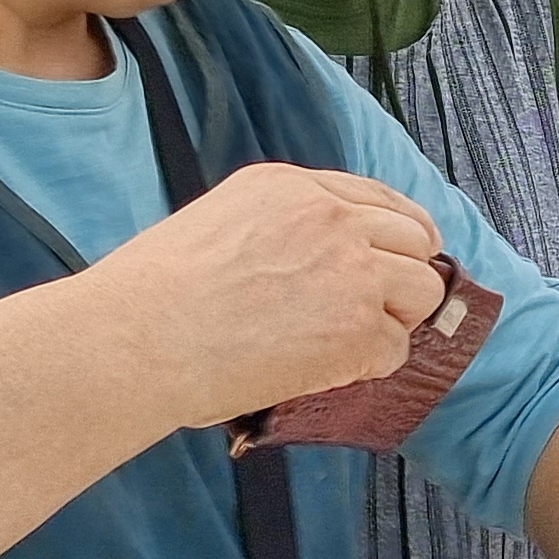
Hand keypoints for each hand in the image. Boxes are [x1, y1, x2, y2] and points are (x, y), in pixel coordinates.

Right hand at [80, 163, 444, 427]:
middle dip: (404, 276)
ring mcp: (352, 272)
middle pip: (416, 239)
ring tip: (347, 343)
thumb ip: (280, 230)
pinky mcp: (358, 329)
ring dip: (396, 320)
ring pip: (424, 290)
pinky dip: (369, 366)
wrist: (134, 340)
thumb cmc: (151, 298)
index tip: (401, 257)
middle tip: (376, 312)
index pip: (379, 199)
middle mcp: (331, 218)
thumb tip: (316, 266)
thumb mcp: (219, 224)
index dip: (397, 234)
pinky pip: (396, 349)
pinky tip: (324, 371)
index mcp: (292, 187)